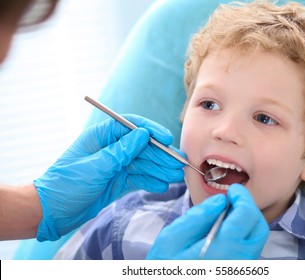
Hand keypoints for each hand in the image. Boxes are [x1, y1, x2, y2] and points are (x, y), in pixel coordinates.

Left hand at [34, 114, 184, 240]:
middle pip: (141, 146)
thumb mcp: (95, 167)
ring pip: (143, 163)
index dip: (151, 130)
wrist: (52, 211)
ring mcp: (115, 164)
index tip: (166, 138)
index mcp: (101, 136)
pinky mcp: (118, 180)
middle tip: (178, 163)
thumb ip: (120, 151)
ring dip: (159, 169)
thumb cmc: (66, 184)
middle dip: (160, 155)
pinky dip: (149, 181)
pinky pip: (138, 177)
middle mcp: (111, 148)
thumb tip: (143, 134)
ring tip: (175, 176)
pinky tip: (161, 185)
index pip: (131, 126)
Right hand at [146, 184, 269, 258]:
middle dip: (249, 209)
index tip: (233, 190)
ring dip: (247, 222)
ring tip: (228, 214)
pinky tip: (226, 230)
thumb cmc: (166, 266)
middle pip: (259, 230)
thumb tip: (220, 200)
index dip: (243, 198)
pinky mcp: (238, 272)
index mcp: (221, 251)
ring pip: (257, 241)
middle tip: (233, 199)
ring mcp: (240, 269)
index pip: (246, 217)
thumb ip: (197, 217)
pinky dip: (243, 235)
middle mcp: (237, 262)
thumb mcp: (171, 239)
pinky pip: (249, 251)